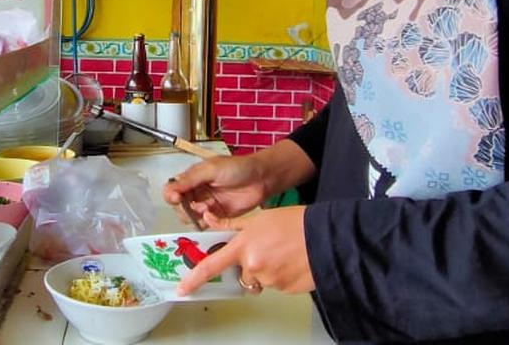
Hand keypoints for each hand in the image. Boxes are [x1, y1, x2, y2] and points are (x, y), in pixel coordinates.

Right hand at [163, 155, 267, 223]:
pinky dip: (207, 221)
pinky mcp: (218, 216)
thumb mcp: (211, 168)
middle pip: (179, 207)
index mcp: (192, 178)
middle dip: (186, 208)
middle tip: (198, 205)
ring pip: (191, 218)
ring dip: (196, 215)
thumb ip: (190, 179)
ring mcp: (207, 205)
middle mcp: (197, 192)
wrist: (261, 178)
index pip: (172, 190)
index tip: (177, 198)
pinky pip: (205, 224)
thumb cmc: (238, 167)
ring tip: (208, 208)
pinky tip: (214, 213)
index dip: (171, 196)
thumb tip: (170, 189)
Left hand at [176, 207, 314, 295]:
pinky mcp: (284, 289)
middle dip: (251, 264)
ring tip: (285, 253)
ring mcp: (269, 279)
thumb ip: (233, 225)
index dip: (195, 279)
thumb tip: (210, 221)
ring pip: (261, 278)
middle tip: (269, 249)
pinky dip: (282, 275)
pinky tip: (293, 261)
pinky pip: (277, 284)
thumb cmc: (295, 222)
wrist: (325, 236)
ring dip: (269, 269)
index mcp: (243, 245)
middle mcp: (253, 265)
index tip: (183, 289)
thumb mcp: (260, 218)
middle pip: (243, 272)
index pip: (212, 265)